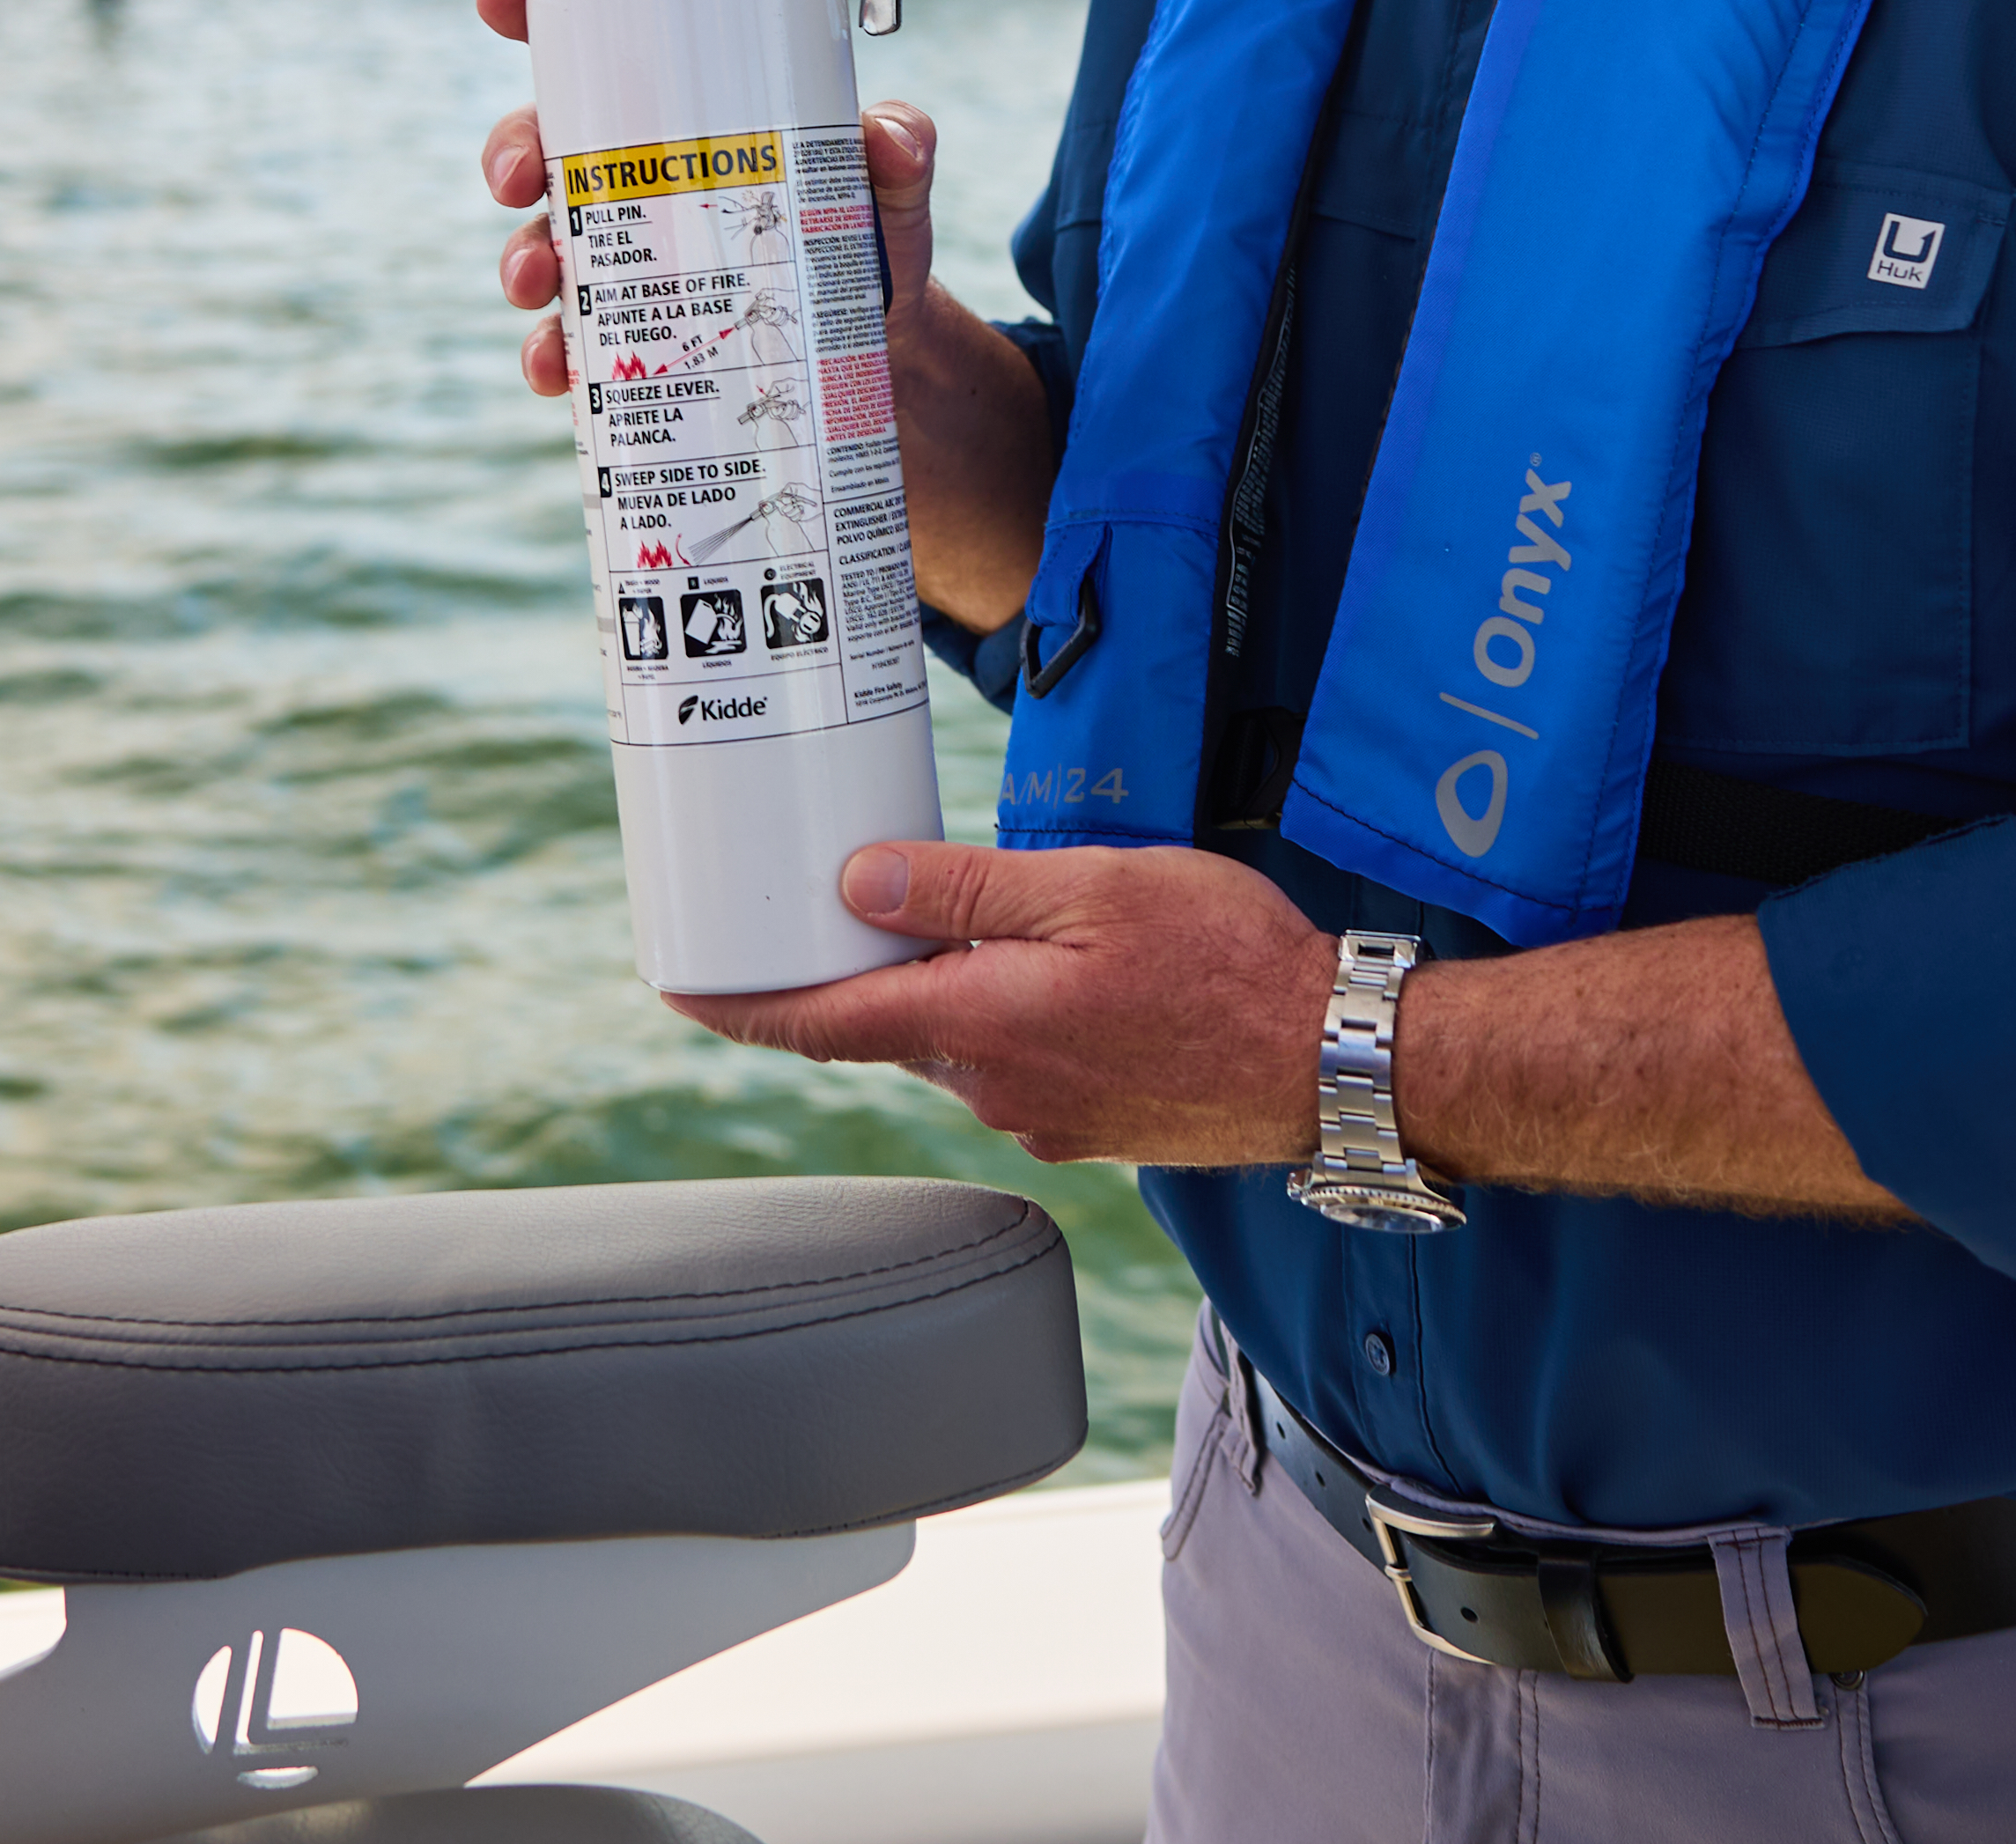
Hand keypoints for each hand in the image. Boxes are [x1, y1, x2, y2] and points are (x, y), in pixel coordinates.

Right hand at [473, 0, 947, 394]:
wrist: (882, 355)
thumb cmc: (868, 239)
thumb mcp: (890, 188)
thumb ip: (900, 151)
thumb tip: (889, 139)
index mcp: (678, 116)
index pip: (592, 48)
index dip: (531, 11)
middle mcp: (633, 181)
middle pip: (540, 146)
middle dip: (511, 153)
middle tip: (521, 178)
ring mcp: (623, 261)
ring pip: (540, 245)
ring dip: (519, 261)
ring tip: (535, 283)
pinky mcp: (630, 337)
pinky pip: (570, 345)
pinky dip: (549, 357)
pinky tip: (556, 373)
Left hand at [670, 840, 1332, 1169]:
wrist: (1337, 1061)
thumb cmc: (1228, 964)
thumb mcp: (1089, 889)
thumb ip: (965, 894)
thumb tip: (856, 890)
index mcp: (976, 1026)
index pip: (820, 1025)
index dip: (740, 1006)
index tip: (677, 992)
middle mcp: (992, 1089)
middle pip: (889, 1027)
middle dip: (866, 973)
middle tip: (852, 901)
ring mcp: (1041, 1118)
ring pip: (958, 1042)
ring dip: (952, 989)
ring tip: (993, 919)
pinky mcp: (1088, 1126)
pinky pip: (1015, 1064)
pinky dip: (1007, 1016)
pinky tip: (1062, 973)